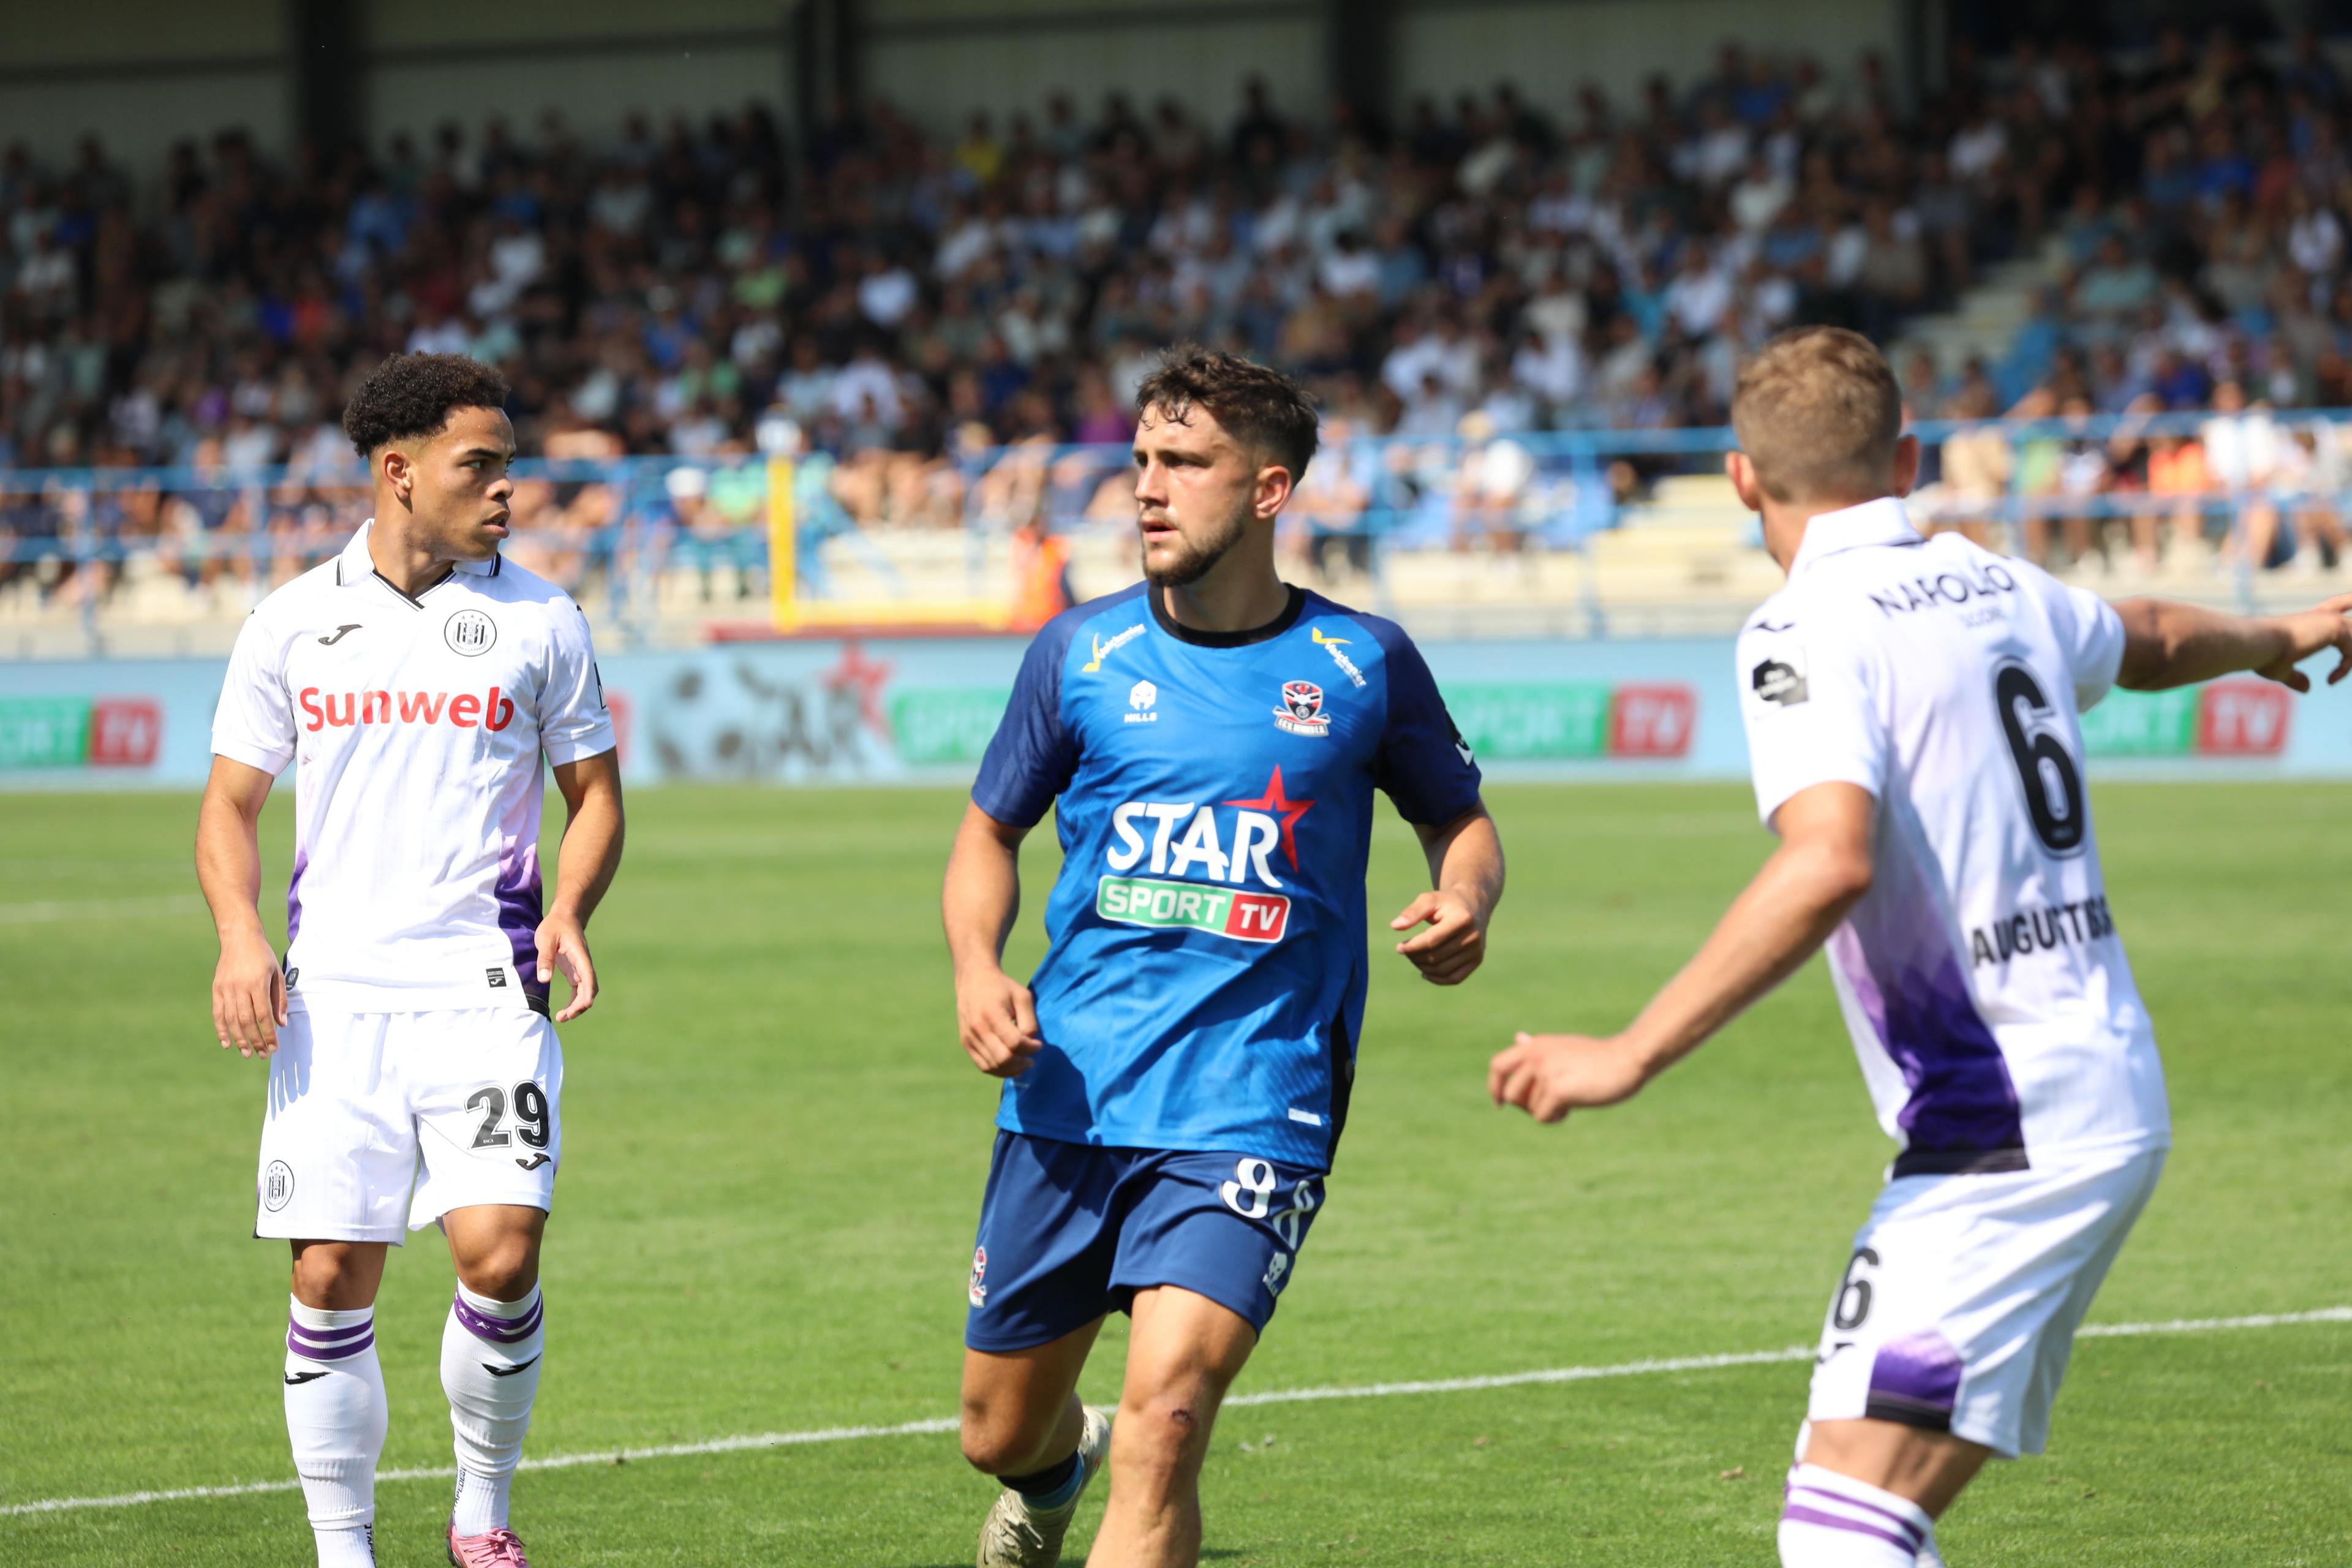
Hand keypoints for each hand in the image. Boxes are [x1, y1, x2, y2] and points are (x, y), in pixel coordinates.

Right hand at [212, 928, 285, 1058]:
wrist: (239, 938)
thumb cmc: (263, 956)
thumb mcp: (277, 974)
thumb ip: (280, 999)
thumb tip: (281, 1024)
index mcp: (257, 983)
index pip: (264, 1015)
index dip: (269, 1034)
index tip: (274, 1047)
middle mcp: (240, 987)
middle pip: (246, 1021)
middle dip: (255, 1041)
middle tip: (262, 1054)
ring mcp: (225, 989)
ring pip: (231, 1020)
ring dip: (239, 1039)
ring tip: (246, 1053)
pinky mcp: (216, 989)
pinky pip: (218, 1014)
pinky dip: (221, 1030)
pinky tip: (227, 1043)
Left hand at [535, 913, 598, 1022]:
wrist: (564, 917)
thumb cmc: (555, 926)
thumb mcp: (545, 939)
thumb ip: (545, 958)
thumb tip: (544, 980)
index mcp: (580, 957)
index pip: (588, 978)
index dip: (587, 994)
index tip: (580, 1007)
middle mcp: (584, 965)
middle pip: (589, 989)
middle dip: (580, 1006)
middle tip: (564, 1017)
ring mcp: (580, 969)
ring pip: (585, 992)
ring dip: (577, 1006)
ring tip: (562, 1017)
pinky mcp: (575, 971)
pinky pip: (579, 990)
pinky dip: (575, 1001)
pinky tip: (565, 1010)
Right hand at [956, 964, 1041, 1077]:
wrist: (974, 979)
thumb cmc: (1002, 987)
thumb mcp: (1022, 996)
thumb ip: (1029, 1021)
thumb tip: (1030, 1044)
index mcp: (992, 1014)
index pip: (1014, 1043)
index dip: (1030, 1048)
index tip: (1038, 1045)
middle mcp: (978, 1028)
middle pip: (1003, 1059)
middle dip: (1022, 1062)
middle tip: (1032, 1058)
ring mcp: (969, 1038)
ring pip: (993, 1066)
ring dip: (1012, 1069)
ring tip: (1024, 1062)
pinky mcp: (966, 1043)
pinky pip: (984, 1066)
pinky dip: (999, 1070)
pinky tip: (1011, 1066)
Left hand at [1390, 888, 1487, 984]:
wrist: (1473, 906)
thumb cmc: (1446, 903)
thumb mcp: (1429, 900)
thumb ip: (1412, 912)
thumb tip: (1394, 926)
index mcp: (1462, 919)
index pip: (1432, 940)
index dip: (1412, 947)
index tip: (1399, 947)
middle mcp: (1473, 936)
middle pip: (1436, 957)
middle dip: (1415, 957)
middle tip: (1405, 951)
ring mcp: (1477, 950)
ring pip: (1443, 969)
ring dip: (1423, 967)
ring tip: (1414, 958)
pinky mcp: (1477, 960)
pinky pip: (1455, 978)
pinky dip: (1437, 979)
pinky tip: (1425, 972)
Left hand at [1489, 1032, 1649, 1122]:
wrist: (1627, 1059)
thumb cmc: (1599, 1056)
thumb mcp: (1563, 1047)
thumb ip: (1538, 1048)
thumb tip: (1517, 1038)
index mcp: (1535, 1046)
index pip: (1498, 1066)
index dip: (1495, 1087)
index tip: (1499, 1103)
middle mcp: (1535, 1056)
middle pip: (1510, 1094)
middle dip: (1526, 1106)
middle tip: (1549, 1104)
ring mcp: (1545, 1072)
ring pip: (1528, 1108)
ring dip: (1545, 1111)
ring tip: (1568, 1100)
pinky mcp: (1557, 1089)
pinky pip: (1542, 1117)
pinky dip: (1556, 1117)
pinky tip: (1572, 1107)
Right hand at [2256, 593, 2351, 690]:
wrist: (2257, 644)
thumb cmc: (2262, 655)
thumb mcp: (2282, 669)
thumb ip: (2296, 677)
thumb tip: (2307, 688)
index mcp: (2309, 619)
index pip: (2336, 605)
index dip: (2349, 601)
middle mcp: (2322, 616)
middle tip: (2351, 656)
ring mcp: (2330, 619)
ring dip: (2351, 658)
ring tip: (2338, 672)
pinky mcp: (2336, 627)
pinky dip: (2345, 668)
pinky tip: (2330, 680)